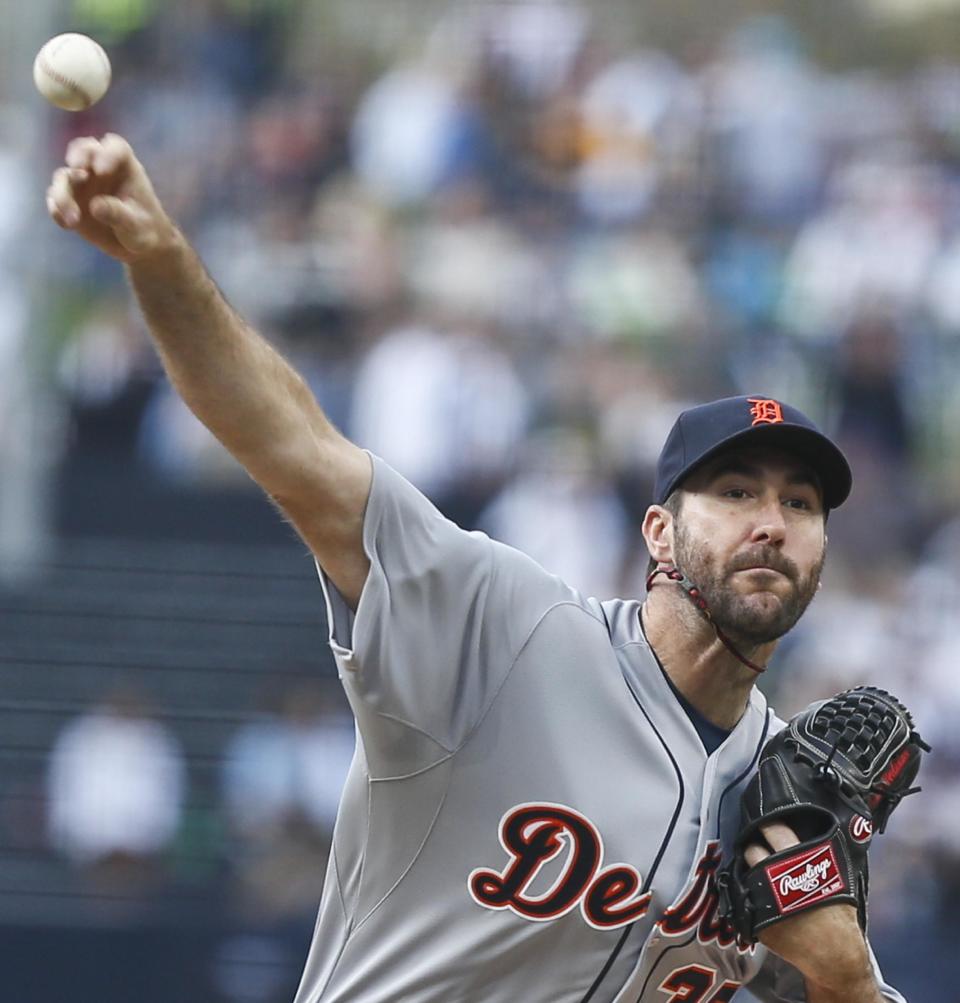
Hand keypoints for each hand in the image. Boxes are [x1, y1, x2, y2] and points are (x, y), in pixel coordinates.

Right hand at [46, 133, 178, 262]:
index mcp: (124, 166)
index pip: (115, 147)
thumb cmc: (144, 229)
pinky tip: (67, 225)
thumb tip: (95, 206)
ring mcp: (82, 183)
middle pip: (84, 150)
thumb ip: (118, 214)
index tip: (102, 170)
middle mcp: (100, 168)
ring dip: (63, 194)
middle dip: (78, 156)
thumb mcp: (137, 226)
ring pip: (64, 176)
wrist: (135, 246)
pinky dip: (56, 209)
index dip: (107, 153)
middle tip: (77, 169)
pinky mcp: (70, 200)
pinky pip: (55, 199)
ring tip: (74, 219)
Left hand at [745, 822, 879, 999]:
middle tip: (760, 850)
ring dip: (751, 871)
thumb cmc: (837, 913)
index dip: (767, 824)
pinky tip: (762, 898)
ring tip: (760, 874)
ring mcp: (762, 898)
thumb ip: (813, 852)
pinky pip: (747, 900)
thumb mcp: (832, 875)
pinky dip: (752, 896)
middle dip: (754, 847)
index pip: (773, 828)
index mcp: (796, 860)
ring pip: (745, 873)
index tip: (764, 823)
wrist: (834, 953)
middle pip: (752, 849)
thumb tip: (799, 830)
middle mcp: (774, 875)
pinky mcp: (755, 920)